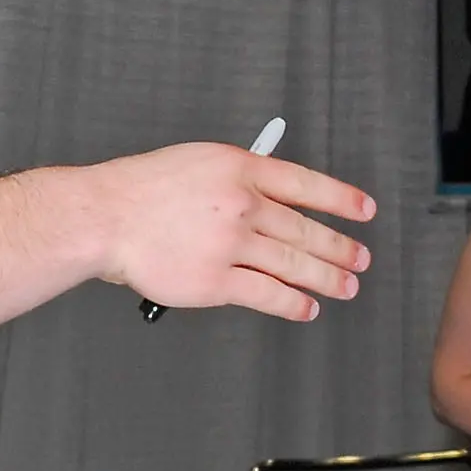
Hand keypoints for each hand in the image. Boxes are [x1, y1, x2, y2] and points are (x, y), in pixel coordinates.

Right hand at [87, 145, 374, 322]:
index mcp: (240, 169)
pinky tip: (306, 307)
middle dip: (340, 247)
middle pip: (305, 229)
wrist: (105, 218)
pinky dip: (292, 303)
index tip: (364, 212)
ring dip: (327, 278)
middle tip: (360, 258)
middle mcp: (242, 205)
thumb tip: (276, 201)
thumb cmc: (142, 191)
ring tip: (347, 286)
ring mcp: (231, 245)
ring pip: (293, 264)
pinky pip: (266, 294)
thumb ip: (239, 179)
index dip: (341, 199)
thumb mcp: (199, 163)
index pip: (305, 184)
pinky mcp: (215, 281)